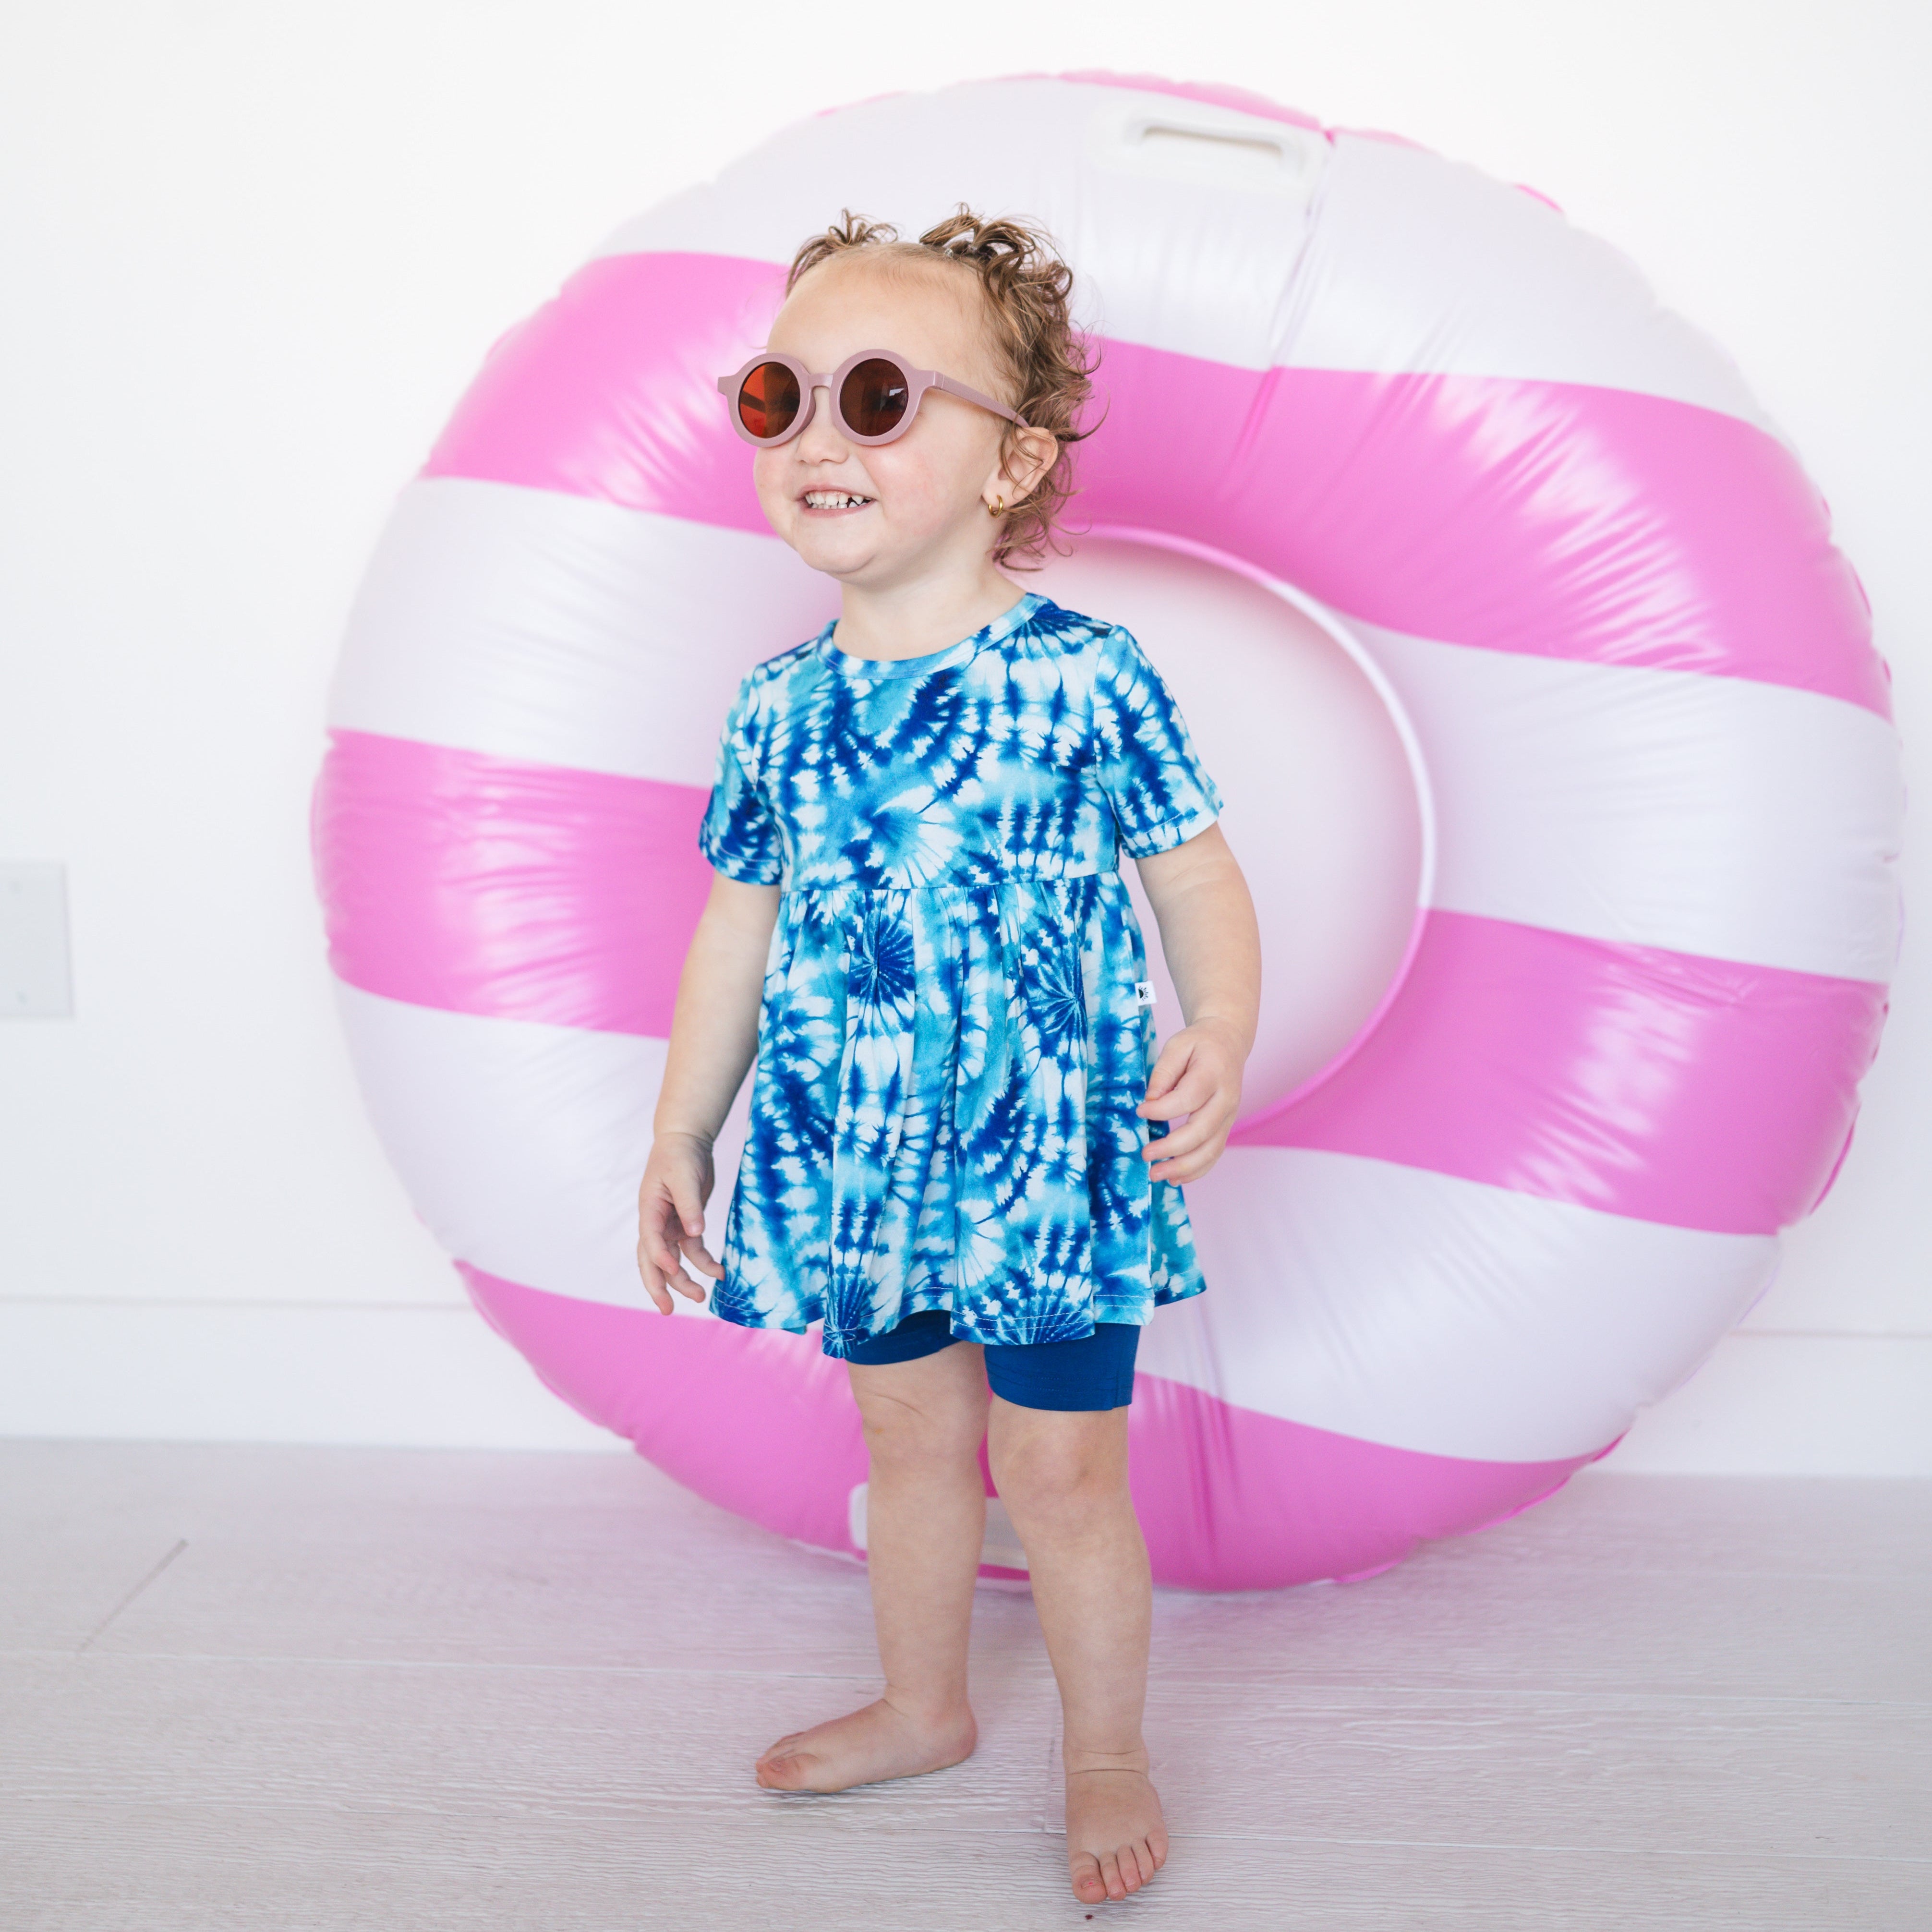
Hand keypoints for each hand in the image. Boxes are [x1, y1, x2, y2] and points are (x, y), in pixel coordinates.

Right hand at [635, 1132, 725, 1314]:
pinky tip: (719, 1273)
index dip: (660, 1257)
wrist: (686, 1142)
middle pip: (652, 1260)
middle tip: (667, 1309)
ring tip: (700, 1298)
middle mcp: (656, 1222)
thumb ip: (689, 1205)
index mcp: (649, 1210)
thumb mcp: (685, 1177)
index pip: (650, 1240)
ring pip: (673, 1261)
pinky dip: (704, 1263)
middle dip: (658, 1285)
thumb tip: (695, 1233)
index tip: (674, 1270)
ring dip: (683, 1280)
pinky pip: (693, 1251)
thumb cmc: (680, 1156)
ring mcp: (670, 1226)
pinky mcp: (686, 1225)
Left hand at [1137, 1018, 1245, 1184]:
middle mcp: (1226, 1099)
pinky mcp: (1225, 1127)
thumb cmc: (1198, 1044)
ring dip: (1183, 1168)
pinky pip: (1214, 1154)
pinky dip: (1196, 1171)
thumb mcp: (1177, 1045)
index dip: (1162, 1109)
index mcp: (1213, 1074)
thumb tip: (1150, 1101)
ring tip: (1156, 1175)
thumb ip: (1163, 1072)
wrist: (1229, 1043)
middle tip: (1145, 1155)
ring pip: (1210, 1150)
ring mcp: (1229, 1117)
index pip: (1188, 1098)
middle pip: (1202, 1131)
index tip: (1140, 1111)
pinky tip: (1175, 1179)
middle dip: (1172, 1148)